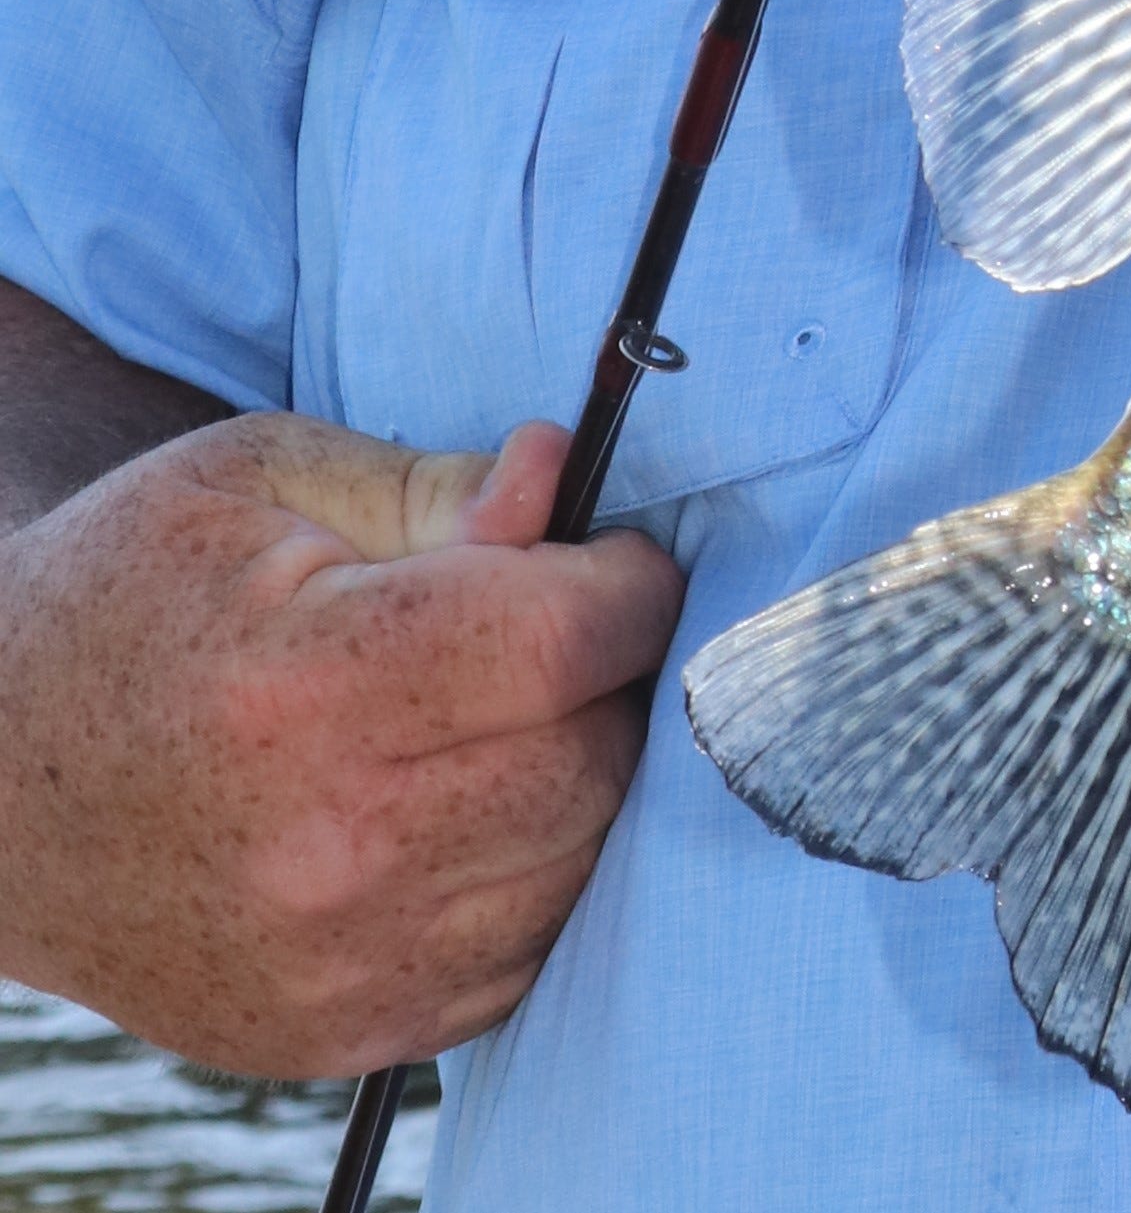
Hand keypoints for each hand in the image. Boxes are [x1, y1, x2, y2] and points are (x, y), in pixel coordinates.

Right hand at [0, 414, 686, 1075]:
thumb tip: (560, 476)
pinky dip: (526, 873)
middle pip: (592, 758)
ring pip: (576, 861)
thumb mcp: (259, 484)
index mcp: (305, 690)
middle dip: (609, 679)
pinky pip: (522, 952)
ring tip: (505, 717)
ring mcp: (333, 962)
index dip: (628, 585)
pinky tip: (463, 808)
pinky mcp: (337, 1033)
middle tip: (556, 633)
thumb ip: (437, 484)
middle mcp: (326, 849)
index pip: (566, 641)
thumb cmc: (123, 605)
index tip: (617, 562)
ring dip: (578, 776)